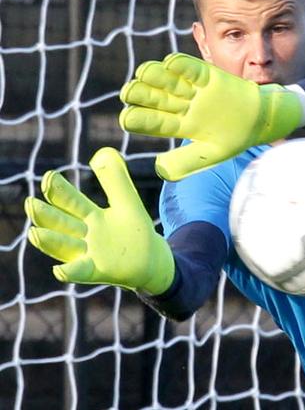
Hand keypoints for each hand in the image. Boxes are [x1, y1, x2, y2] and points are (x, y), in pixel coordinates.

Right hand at [24, 147, 174, 294]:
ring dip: (50, 241)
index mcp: (91, 216)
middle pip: (61, 224)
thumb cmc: (136, 231)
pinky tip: (59, 270)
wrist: (153, 260)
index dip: (60, 190)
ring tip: (34, 233)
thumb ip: (116, 179)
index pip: (71, 201)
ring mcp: (88, 254)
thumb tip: (104, 151)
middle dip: (46, 215)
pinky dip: (71, 271)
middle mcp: (84, 235)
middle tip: (31, 203)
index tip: (49, 176)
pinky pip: (81, 272)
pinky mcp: (98, 271)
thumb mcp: (127, 202)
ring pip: (65, 246)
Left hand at [119, 52, 303, 180]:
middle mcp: (183, 106)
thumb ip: (186, 163)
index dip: (139, 119)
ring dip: (155, 76)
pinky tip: (170, 64)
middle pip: (156, 98)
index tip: (127, 119)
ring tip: (144, 74)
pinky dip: (182, 65)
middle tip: (128, 93)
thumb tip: (159, 168)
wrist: (263, 121)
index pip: (154, 122)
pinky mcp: (209, 76)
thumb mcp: (212, 155)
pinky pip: (192, 69)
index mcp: (180, 126)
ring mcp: (195, 90)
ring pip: (169, 80)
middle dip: (141, 94)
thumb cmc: (237, 139)